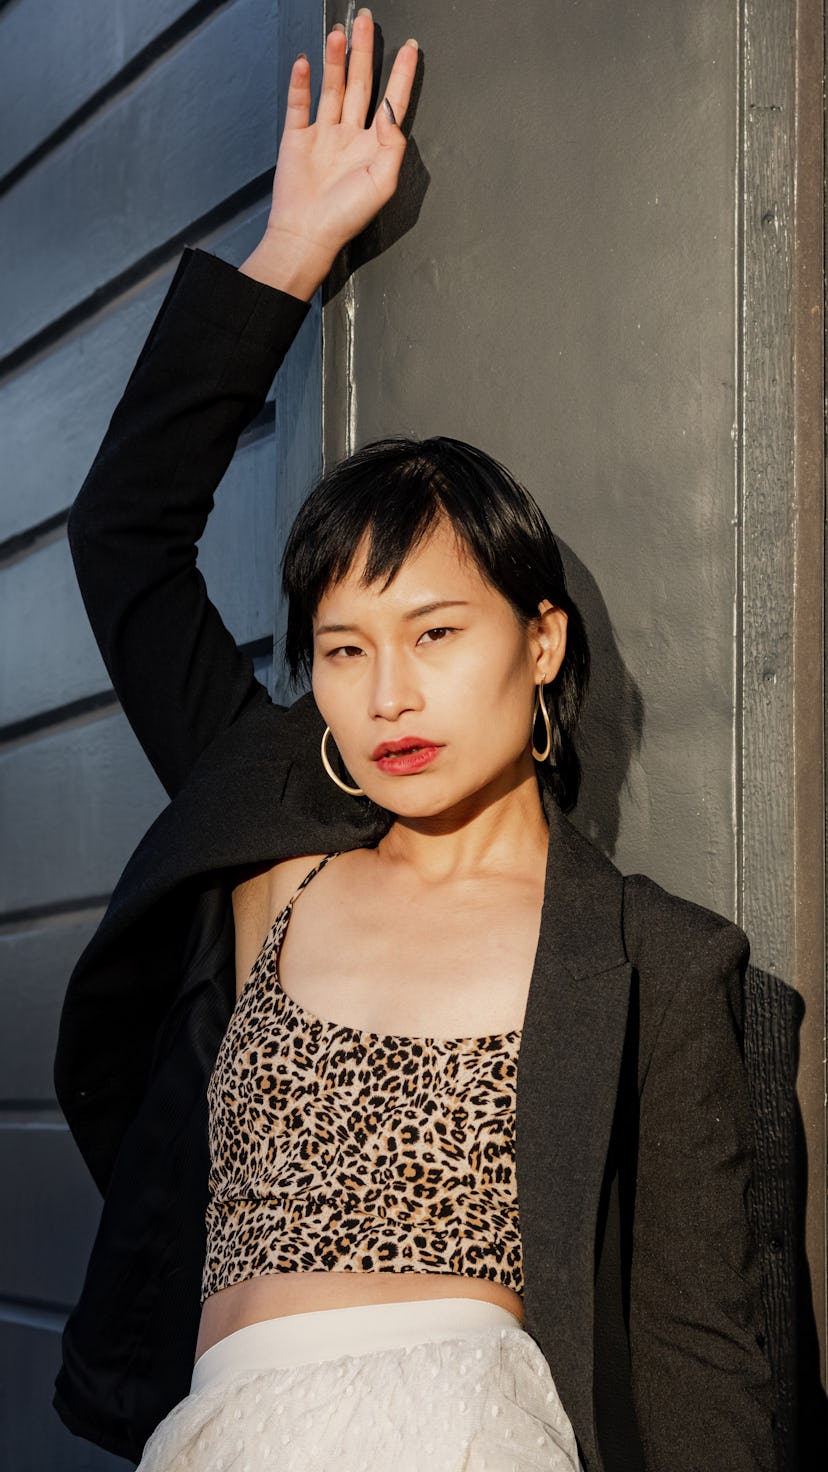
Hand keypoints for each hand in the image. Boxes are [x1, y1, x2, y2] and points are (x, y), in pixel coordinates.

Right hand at [240, 10, 418, 299]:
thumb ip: (392, 144)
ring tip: (339, 34)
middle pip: (360, 84)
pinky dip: (302, 82)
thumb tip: (390, 108)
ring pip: (332, 87)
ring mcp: (322, 135)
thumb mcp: (382, 184)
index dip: (402, 75)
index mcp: (373, 148)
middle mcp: (349, 136)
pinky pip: (300, 104)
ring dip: (335, 60)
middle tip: (366, 21)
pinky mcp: (297, 138)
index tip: (410, 49)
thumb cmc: (345, 218)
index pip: (392, 102)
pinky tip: (307, 62)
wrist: (306, 235)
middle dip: (364, 52)